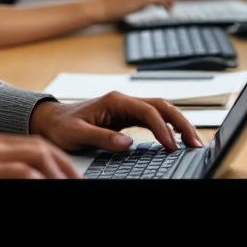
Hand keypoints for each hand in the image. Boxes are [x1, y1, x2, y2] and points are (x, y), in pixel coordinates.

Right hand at [0, 131, 80, 178]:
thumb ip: (2, 171)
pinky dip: (40, 180)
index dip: (58, 160)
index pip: (34, 144)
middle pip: (40, 147)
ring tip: (67, 186)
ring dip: (57, 173)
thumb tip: (32, 178)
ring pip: (37, 155)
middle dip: (64, 166)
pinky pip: (22, 172)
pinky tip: (46, 188)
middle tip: (77, 183)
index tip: (71, 176)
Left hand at [30, 94, 203, 152]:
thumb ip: (102, 137)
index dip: (163, 128)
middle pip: (161, 106)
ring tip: (193, 142)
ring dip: (178, 124)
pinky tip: (176, 140)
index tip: (171, 146)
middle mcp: (123, 101)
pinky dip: (168, 127)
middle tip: (195, 143)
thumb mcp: (77, 134)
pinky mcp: (126, 117)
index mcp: (114, 101)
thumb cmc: (61, 126)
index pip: (147, 111)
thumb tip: (127, 143)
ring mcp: (126, 108)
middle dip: (181, 123)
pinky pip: (153, 119)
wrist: (50, 121)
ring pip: (161, 110)